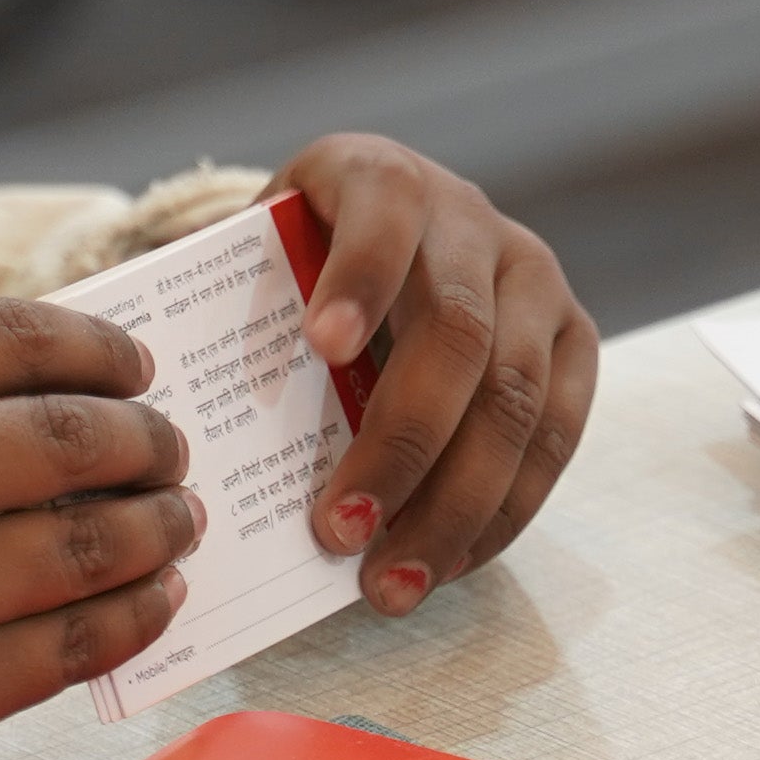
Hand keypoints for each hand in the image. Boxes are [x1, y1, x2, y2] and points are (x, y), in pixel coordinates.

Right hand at [0, 297, 197, 759]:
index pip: (13, 336)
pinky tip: (150, 604)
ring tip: (175, 524)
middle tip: (169, 452)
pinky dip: (134, 617)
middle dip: (145, 440)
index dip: (98, 347)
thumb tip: (37, 395)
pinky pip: (75, 644)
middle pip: (72, 435)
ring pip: (93, 541)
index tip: (134, 367)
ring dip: (157, 528)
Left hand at [277, 132, 598, 615]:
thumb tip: (185, 417)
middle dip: (401, 444)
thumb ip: (240, 310)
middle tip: (339, 531)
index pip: (381, 214)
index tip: (319, 346)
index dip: (357, 277)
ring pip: (515, 399)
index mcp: (380, 177)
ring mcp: (534, 277)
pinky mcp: (574, 339)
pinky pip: (554, 436)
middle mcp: (469, 216)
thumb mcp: (259, 256)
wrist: (388, 229)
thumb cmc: (299, 262)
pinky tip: (445, 563)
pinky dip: (501, 512)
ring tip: (391, 582)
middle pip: (458, 332)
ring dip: (454, 504)